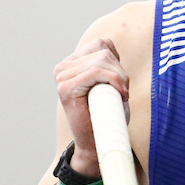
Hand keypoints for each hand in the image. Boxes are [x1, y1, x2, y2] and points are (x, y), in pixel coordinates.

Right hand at [54, 37, 128, 176]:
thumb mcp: (111, 80)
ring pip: (102, 60)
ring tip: (117, 96)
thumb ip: (106, 61)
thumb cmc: (107, 113)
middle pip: (103, 51)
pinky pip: (96, 71)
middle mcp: (64, 68)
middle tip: (121, 92)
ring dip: (119, 78)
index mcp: (73, 63)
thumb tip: (108, 42)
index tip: (119, 82)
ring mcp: (62, 77)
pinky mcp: (65, 88)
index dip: (117, 62)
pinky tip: (116, 95)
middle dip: (120, 72)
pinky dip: (113, 81)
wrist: (98, 142)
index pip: (102, 43)